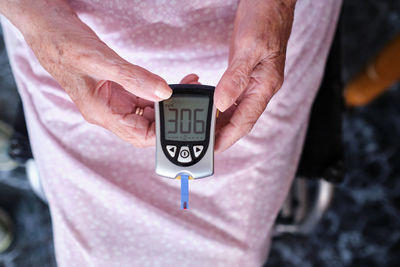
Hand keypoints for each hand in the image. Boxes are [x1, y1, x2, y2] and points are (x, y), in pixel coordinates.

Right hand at [0, 0, 172, 146]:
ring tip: (186, 86)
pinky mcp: (115, 89)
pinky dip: (157, 91)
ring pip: (146, 110)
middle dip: (170, 115)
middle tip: (190, 98)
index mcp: (101, 113)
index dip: (163, 131)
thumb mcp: (100, 60)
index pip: (139, 135)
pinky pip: (141, 96)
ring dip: (167, 102)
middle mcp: (108, 111)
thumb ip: (132, 77)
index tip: (182, 116)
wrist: (47, 28)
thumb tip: (163, 92)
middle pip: (146, 126)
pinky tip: (171, 83)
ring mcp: (112, 100)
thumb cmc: (63, 44)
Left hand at [214, 0, 295, 151]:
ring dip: (222, 123)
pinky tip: (212, 111)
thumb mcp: (249, 48)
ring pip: (238, 112)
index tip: (212, 148)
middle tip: (203, 144)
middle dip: (223, 134)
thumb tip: (221, 104)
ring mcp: (256, 83)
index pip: (245, 121)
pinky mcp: (249, 76)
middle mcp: (262, 88)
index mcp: (266, 86)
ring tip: (204, 132)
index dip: (228, 137)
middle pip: (241, 120)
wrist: (271, 3)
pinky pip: (236, 99)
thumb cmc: (264, 21)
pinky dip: (223, 108)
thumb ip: (236, 78)